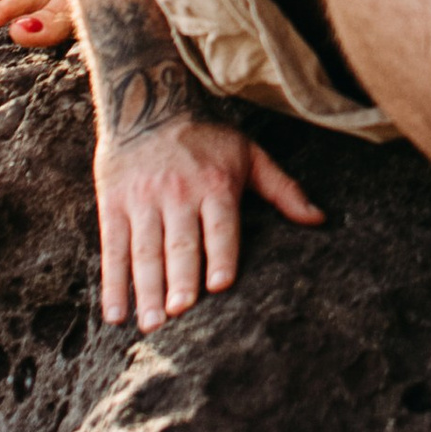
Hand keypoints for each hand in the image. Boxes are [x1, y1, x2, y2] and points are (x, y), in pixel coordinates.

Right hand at [95, 102, 325, 332]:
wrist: (146, 106)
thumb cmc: (206, 140)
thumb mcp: (248, 154)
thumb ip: (283, 189)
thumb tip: (319, 219)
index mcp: (215, 184)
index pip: (219, 224)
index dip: (220, 254)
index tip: (220, 286)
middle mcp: (178, 193)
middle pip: (179, 244)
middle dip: (179, 280)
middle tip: (178, 314)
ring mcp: (142, 201)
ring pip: (144, 251)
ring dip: (146, 290)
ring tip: (151, 325)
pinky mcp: (113, 206)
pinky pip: (113, 249)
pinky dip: (111, 284)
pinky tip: (115, 314)